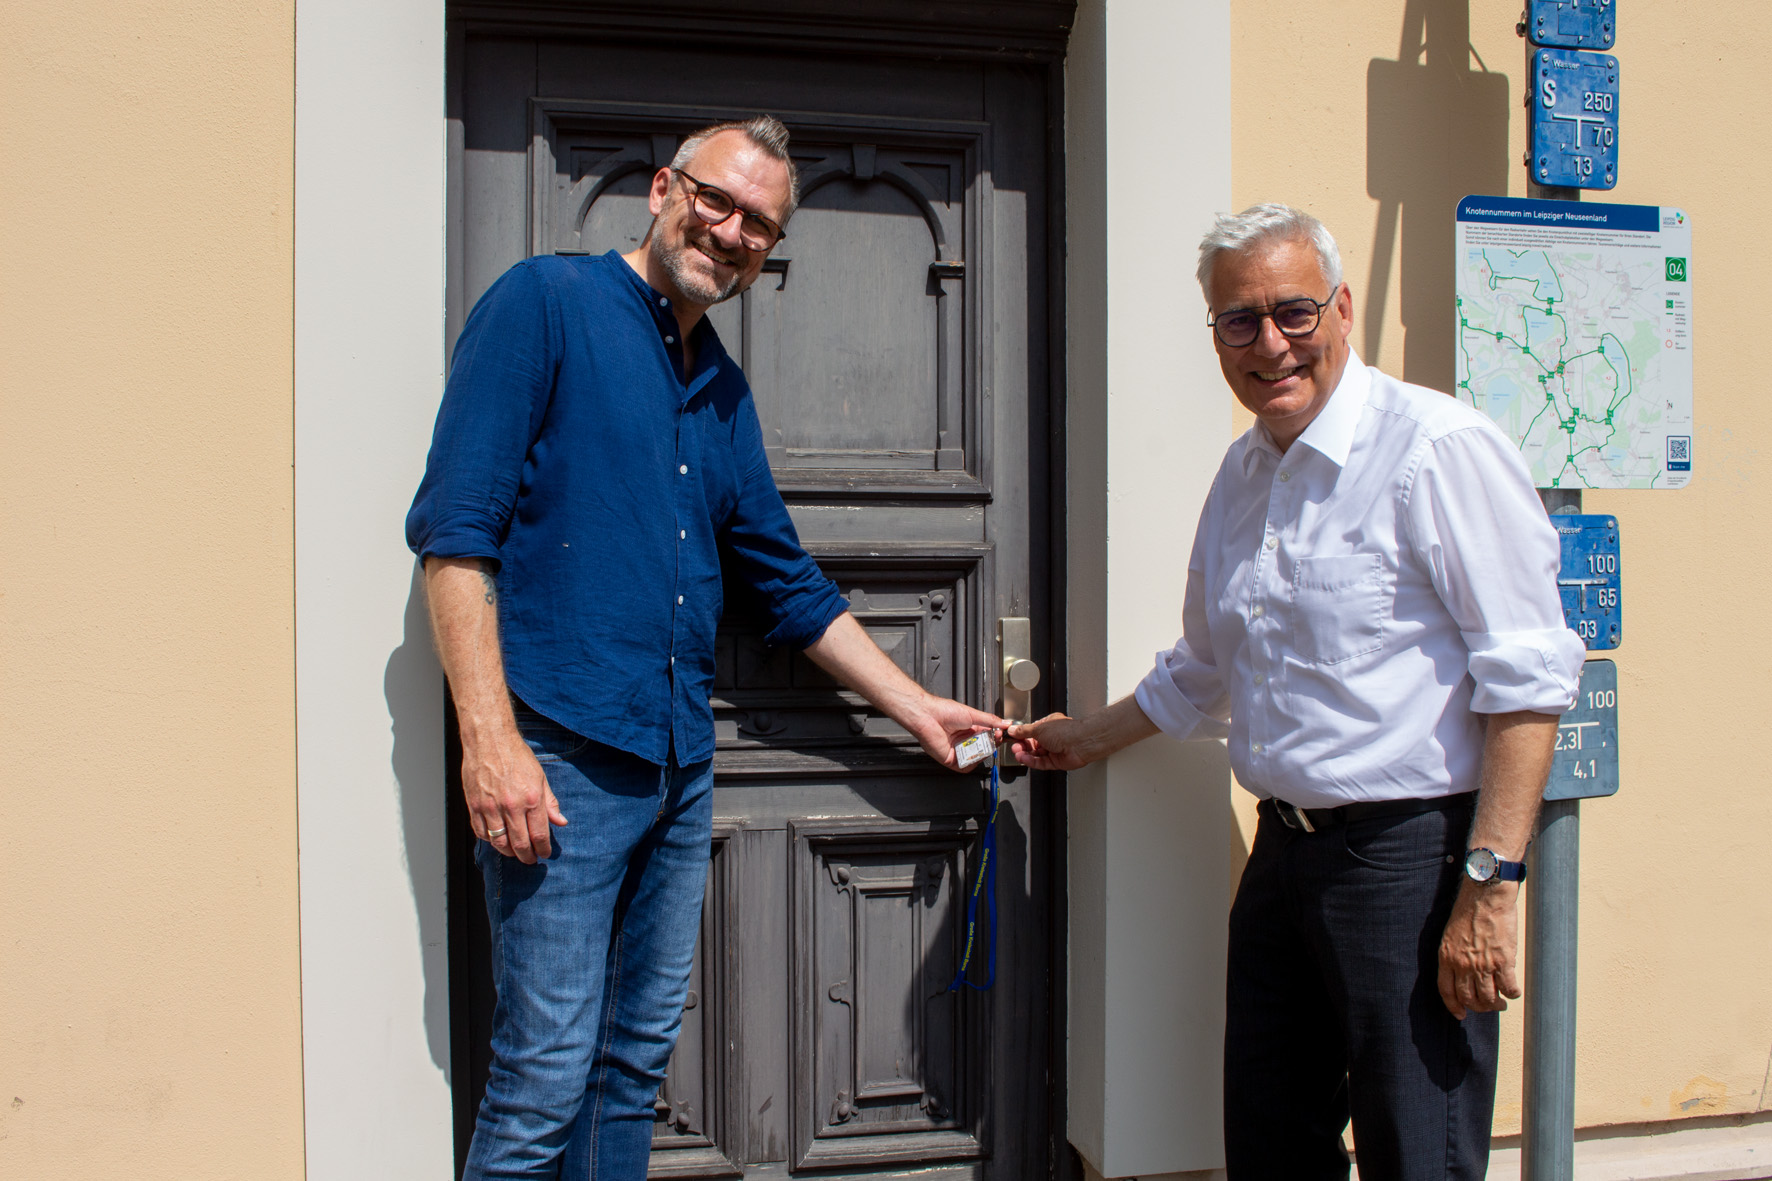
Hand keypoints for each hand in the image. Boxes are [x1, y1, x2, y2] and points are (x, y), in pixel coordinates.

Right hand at [462, 728, 567, 863]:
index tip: (545, 853)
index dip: (543, 849)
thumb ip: (550, 802)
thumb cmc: (516, 756)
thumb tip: (561, 822)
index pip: (539, 835)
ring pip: (499, 842)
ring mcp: (490, 807)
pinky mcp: (474, 806)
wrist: (489, 740)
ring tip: (515, 852)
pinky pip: (481, 833)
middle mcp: (511, 805)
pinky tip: (497, 839)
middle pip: (520, 844)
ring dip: (509, 852)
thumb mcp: (541, 777)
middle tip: (531, 859)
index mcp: (531, 798)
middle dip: (527, 856)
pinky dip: (490, 840)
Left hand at [905, 694, 1006, 770]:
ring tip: (982, 745)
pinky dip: (970, 764)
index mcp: (970, 728)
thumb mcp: (973, 714)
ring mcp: (958, 750)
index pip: (988, 736)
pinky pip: (964, 767)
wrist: (928, 716)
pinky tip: (973, 755)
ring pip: (976, 758)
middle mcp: (964, 740)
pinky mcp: (951, 759)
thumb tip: (1004, 723)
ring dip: (982, 753)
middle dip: (991, 745)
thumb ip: (990, 720)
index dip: (995, 736)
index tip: (1001, 734)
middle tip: (995, 739)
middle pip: (983, 748)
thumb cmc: (944, 711)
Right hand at [1006, 712, 1090, 770]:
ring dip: (1025, 754)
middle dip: (1022, 746)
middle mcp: (1051, 738)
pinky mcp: (1055, 762)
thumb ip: (1024, 731)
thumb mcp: (1039, 728)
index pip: (1030, 731)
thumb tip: (1013, 729)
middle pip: (1031, 744)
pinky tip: (1024, 759)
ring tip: (1017, 754)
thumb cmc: (1066, 731)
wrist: (1081, 743)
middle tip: (1014, 747)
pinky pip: (1040, 762)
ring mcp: (1053, 750)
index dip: (1020, 735)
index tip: (1011, 737)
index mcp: (1047, 725)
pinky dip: (1031, 761)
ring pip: (1035, 754)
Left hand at [1437, 880, 1521, 1018]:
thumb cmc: (1469, 911)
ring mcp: (1483, 965)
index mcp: (1446, 957)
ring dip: (1496, 1005)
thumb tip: (1464, 974)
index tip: (1461, 1014)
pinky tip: (1513, 992)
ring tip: (1501, 1003)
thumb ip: (1455, 955)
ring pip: (1489, 998)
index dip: (1453, 1006)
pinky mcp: (1502, 961)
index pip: (1446, 991)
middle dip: (1478, 1007)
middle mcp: (1463, 964)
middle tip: (1487, 1006)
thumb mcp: (1451, 935)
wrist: (1485, 897)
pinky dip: (1512, 994)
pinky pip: (1508, 988)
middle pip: (1469, 998)